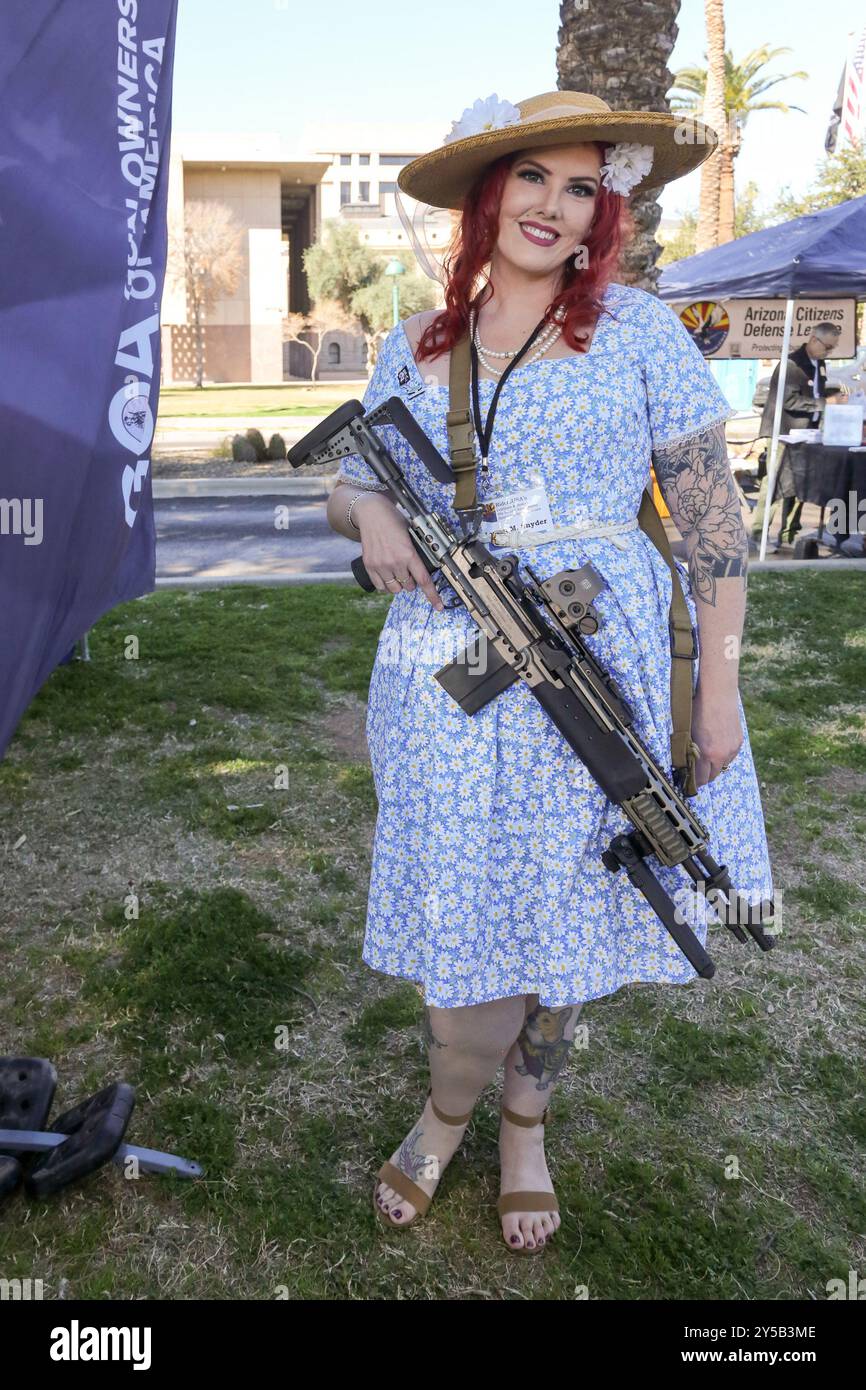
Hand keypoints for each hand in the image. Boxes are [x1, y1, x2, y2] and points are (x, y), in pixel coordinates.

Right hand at [353, 493, 444, 610]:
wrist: (372, 513)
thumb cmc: (393, 521)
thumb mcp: (411, 535)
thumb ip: (416, 553)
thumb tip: (423, 567)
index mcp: (408, 554)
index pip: (423, 580)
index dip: (432, 595)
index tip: (438, 606)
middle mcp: (395, 562)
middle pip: (409, 586)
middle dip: (412, 581)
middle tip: (409, 571)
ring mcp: (381, 565)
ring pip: (395, 589)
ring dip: (399, 584)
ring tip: (398, 572)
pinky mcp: (370, 566)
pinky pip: (380, 586)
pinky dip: (386, 585)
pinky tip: (387, 575)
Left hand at [690, 686, 743, 786]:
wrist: (718, 693)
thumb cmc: (698, 710)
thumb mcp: (689, 733)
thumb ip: (690, 751)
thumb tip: (686, 764)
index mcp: (707, 753)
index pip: (701, 779)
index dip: (694, 782)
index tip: (689, 782)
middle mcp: (722, 754)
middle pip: (713, 776)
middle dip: (704, 776)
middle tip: (695, 772)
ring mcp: (733, 748)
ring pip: (722, 766)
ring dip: (714, 765)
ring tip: (706, 757)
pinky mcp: (739, 741)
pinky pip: (730, 756)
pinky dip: (723, 755)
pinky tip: (716, 746)